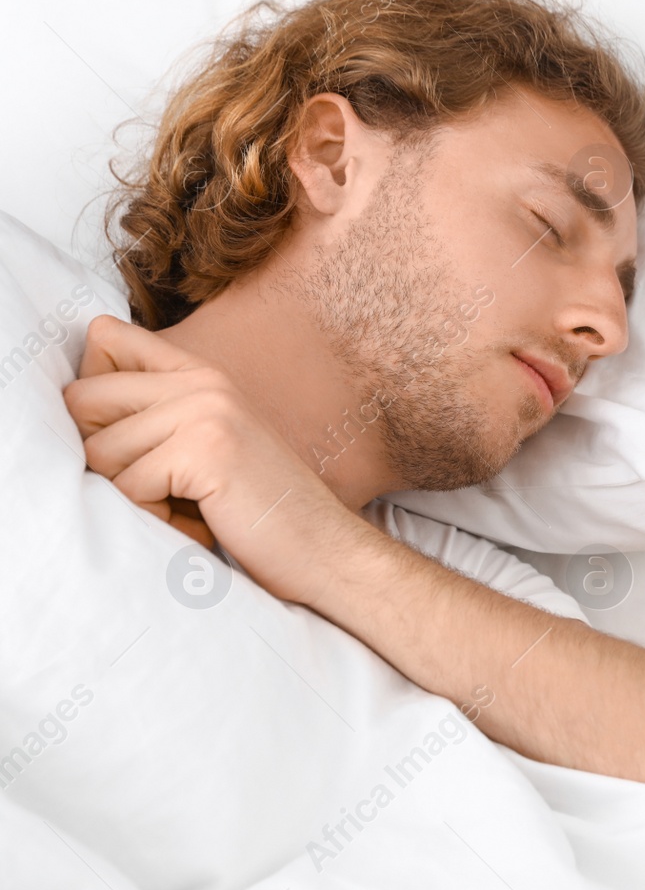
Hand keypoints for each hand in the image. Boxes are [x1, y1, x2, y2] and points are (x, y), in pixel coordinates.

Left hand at [63, 314, 361, 604]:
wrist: (326, 552)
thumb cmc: (261, 512)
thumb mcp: (207, 446)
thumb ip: (153, 412)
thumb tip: (74, 392)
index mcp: (204, 373)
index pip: (107, 338)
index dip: (94, 394)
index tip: (130, 438)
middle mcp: (204, 381)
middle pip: (84, 399)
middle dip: (106, 457)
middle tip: (161, 486)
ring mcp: (207, 411)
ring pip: (100, 451)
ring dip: (132, 496)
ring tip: (187, 508)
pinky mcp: (205, 450)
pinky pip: (128, 486)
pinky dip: (155, 519)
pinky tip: (198, 524)